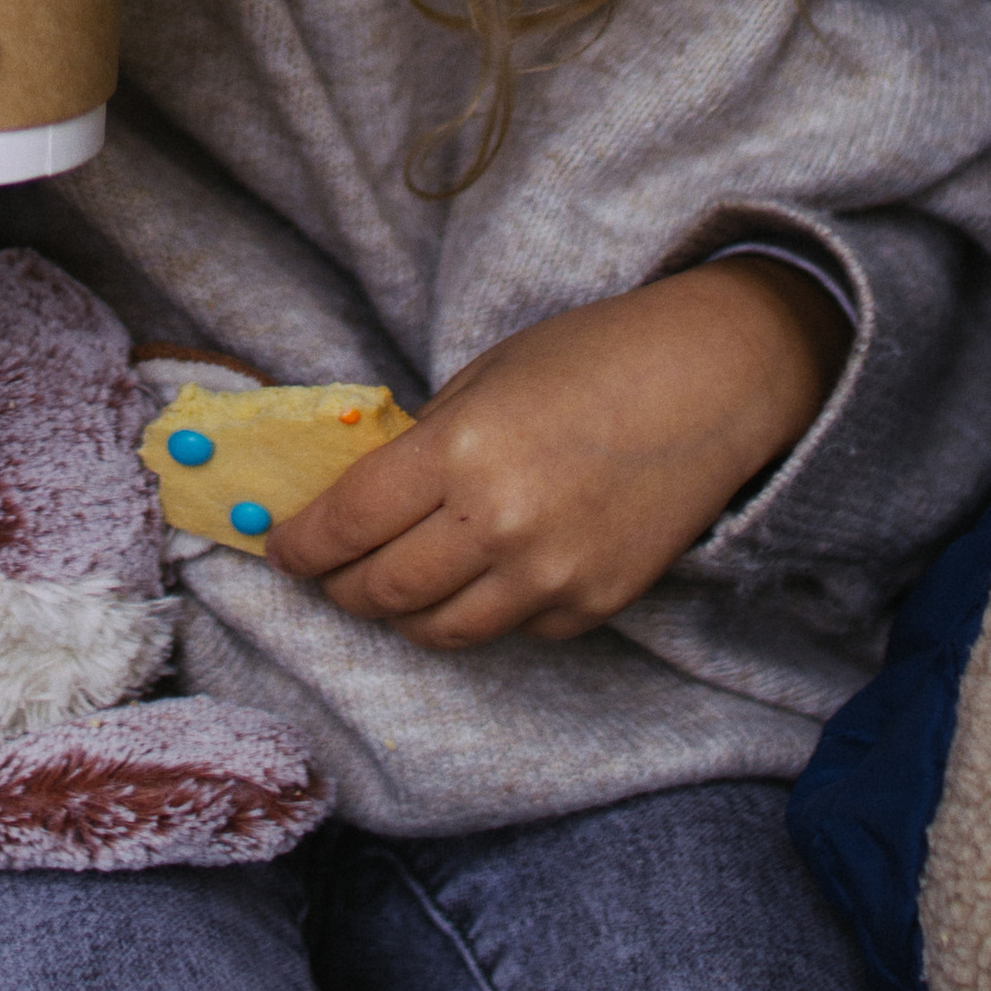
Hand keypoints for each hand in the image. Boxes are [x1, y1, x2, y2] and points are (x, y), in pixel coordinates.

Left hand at [263, 261, 846, 650]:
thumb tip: (361, 499)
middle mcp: (500, 524)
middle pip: (385, 592)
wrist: (710, 384)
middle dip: (341, 588)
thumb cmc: (591, 359)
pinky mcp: (594, 605)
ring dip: (403, 614)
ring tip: (391, 587)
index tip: (280, 549)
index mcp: (460, 450)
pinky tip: (486, 572)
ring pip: (442, 630)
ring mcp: (551, 575)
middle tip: (327, 575)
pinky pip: (514, 628)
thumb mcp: (485, 377)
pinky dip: (485, 608)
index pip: (348, 524)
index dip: (301, 546)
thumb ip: (423, 443)